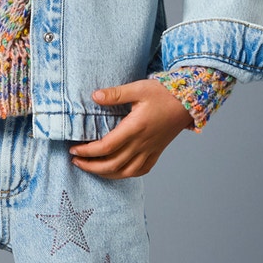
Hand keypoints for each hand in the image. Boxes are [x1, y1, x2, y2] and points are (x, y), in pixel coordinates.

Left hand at [69, 79, 193, 178]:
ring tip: (91, 168)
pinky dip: (125, 175)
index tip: (74, 149)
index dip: (87, 151)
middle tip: (76, 161)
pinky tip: (116, 171)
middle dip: (90, 166)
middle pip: (111, 165)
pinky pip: (140, 171)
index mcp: (135, 128)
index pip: (105, 147)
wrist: (189, 102)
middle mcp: (142, 143)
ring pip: (125, 172)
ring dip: (105, 174)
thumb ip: (115, 94)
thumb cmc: (164, 93)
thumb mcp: (138, 88)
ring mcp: (150, 150)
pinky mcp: (156, 152)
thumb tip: (95, 96)